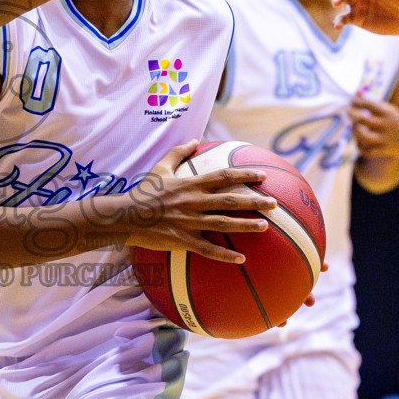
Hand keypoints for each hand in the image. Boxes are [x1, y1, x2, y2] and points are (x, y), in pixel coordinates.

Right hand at [120, 141, 276, 263]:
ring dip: (245, 226)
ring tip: (265, 227)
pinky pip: (207, 249)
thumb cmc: (142, 192)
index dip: (244, 175)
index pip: (222, 177)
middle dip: (254, 201)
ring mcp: (189, 222)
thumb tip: (195, 139)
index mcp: (190, 184)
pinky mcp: (182, 240)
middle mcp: (193, 202)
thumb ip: (178, 152)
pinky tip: (241, 259)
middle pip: (229, 201)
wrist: (124, 216)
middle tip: (274, 204)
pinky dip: (225, 255)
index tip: (263, 176)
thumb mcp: (160, 168)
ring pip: (222, 224)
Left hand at [350, 96, 398, 161]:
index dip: (356, 101)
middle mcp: (385, 125)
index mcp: (387, 113)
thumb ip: (372, 102)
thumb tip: (356, 91)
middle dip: (351, 115)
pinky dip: (361, 147)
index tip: (352, 101)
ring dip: (355, 132)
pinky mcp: (383, 150)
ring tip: (354, 128)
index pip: (368, 104)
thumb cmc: (392, 121)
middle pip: (363, 119)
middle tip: (348, 113)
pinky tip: (359, 142)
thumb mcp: (387, 109)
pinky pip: (368, 151)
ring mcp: (384, 138)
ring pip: (364, 136)